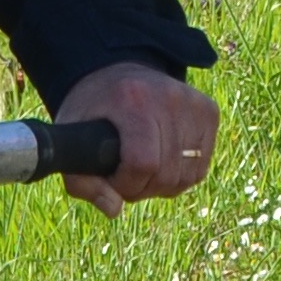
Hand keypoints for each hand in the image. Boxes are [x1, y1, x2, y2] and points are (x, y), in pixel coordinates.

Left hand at [54, 60, 217, 219]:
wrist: (118, 71)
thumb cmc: (92, 111)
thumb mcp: (71, 139)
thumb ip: (81, 181)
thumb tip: (114, 209)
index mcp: (133, 99)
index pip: (143, 162)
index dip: (126, 184)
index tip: (112, 179)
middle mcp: (170, 97)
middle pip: (166, 174)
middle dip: (142, 188)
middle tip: (126, 175)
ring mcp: (194, 103)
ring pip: (186, 177)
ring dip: (162, 186)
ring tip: (143, 169)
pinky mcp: (209, 112)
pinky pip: (200, 169)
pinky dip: (180, 176)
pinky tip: (162, 162)